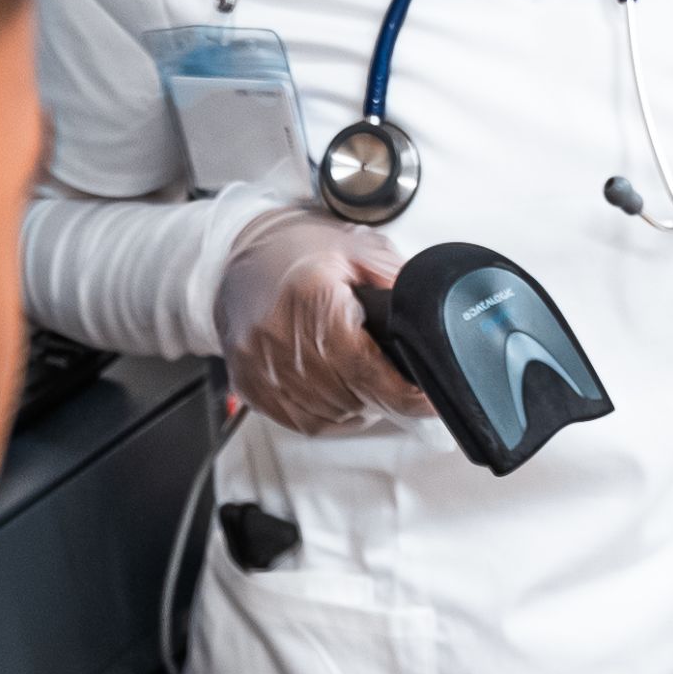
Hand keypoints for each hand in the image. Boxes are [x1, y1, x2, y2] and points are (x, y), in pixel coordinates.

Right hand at [216, 205, 431, 434]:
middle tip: (392, 373)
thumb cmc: (298, 251)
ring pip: (332, 416)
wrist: (241, 256)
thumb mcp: (360, 251)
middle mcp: (281, 339)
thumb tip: (432, 324)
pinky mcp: (251, 387)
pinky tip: (333, 384)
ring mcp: (262, 368)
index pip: (369, 372)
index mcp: (313, 301)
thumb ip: (399, 285)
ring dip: (356, 404)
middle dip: (383, 393)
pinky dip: (329, 413)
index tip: (431, 400)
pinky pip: (304, 422)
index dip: (408, 395)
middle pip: (354, 398)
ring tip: (358, 372)